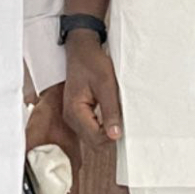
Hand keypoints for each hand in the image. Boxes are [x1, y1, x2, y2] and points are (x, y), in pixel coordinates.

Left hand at [26, 82, 81, 193]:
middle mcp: (73, 163)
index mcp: (71, 164)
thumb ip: (25, 159)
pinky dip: (48, 180)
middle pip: (67, 193)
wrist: (57, 96)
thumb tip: (17, 176)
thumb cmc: (49, 115)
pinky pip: (58, 170)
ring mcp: (69, 157)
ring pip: (63, 182)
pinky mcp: (64, 150)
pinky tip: (36, 179)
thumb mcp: (33, 140)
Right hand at [63, 34, 123, 150]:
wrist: (82, 50)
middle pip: (94, 142)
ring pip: (93, 138)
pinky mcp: (79, 116)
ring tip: (116, 116)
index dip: (112, 135)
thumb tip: (115, 135)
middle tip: (121, 119)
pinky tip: (111, 116)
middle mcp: (71, 118)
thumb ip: (110, 111)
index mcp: (75, 112)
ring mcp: (73, 118)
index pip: (96, 138)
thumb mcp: (106, 85)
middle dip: (110, 135)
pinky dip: (103, 127)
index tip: (123, 123)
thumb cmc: (92, 63)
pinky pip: (92, 130)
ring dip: (107, 132)